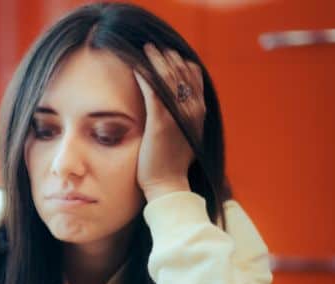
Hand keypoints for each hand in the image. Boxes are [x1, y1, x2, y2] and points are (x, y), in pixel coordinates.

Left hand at [134, 43, 205, 201]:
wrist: (168, 186)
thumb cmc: (171, 166)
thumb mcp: (184, 138)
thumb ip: (183, 122)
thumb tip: (176, 113)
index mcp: (198, 113)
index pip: (194, 78)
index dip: (181, 63)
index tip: (168, 53)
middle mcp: (192, 111)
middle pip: (181, 73)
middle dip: (167, 57)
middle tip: (153, 47)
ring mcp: (177, 116)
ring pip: (168, 78)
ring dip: (156, 61)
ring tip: (145, 49)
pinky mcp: (160, 123)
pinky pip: (153, 91)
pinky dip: (145, 75)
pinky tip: (136, 66)